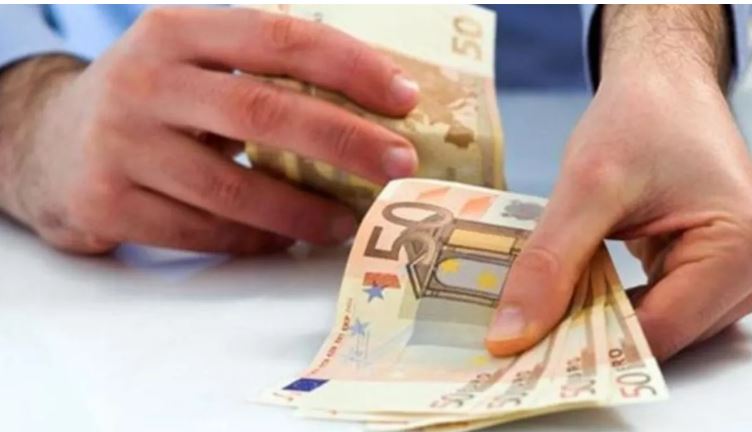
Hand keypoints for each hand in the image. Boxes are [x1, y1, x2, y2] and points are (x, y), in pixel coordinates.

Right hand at [0, 7, 418, 253]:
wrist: (48, 143)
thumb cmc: (152, 101)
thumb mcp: (192, 62)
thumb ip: (261, 73)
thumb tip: (370, 110)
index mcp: (176, 31)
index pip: (278, 38)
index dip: (349, 66)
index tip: (404, 97)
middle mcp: (145, 82)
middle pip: (263, 113)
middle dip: (344, 141)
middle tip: (399, 165)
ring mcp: (121, 146)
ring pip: (233, 188)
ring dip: (304, 210)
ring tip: (349, 220)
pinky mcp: (108, 203)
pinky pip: (202, 232)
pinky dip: (254, 240)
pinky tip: (286, 240)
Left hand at [486, 5, 751, 360]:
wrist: (664, 84)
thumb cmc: (641, 116)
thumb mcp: (587, 186)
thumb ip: (550, 262)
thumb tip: (512, 334)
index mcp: (744, 251)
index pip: (659, 333)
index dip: (589, 346)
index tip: (525, 350)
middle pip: (662, 337)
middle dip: (593, 333)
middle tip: (524, 332)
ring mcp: (742, 277)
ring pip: (658, 329)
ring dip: (603, 320)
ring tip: (550, 306)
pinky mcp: (718, 273)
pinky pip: (661, 309)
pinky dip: (617, 305)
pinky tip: (580, 293)